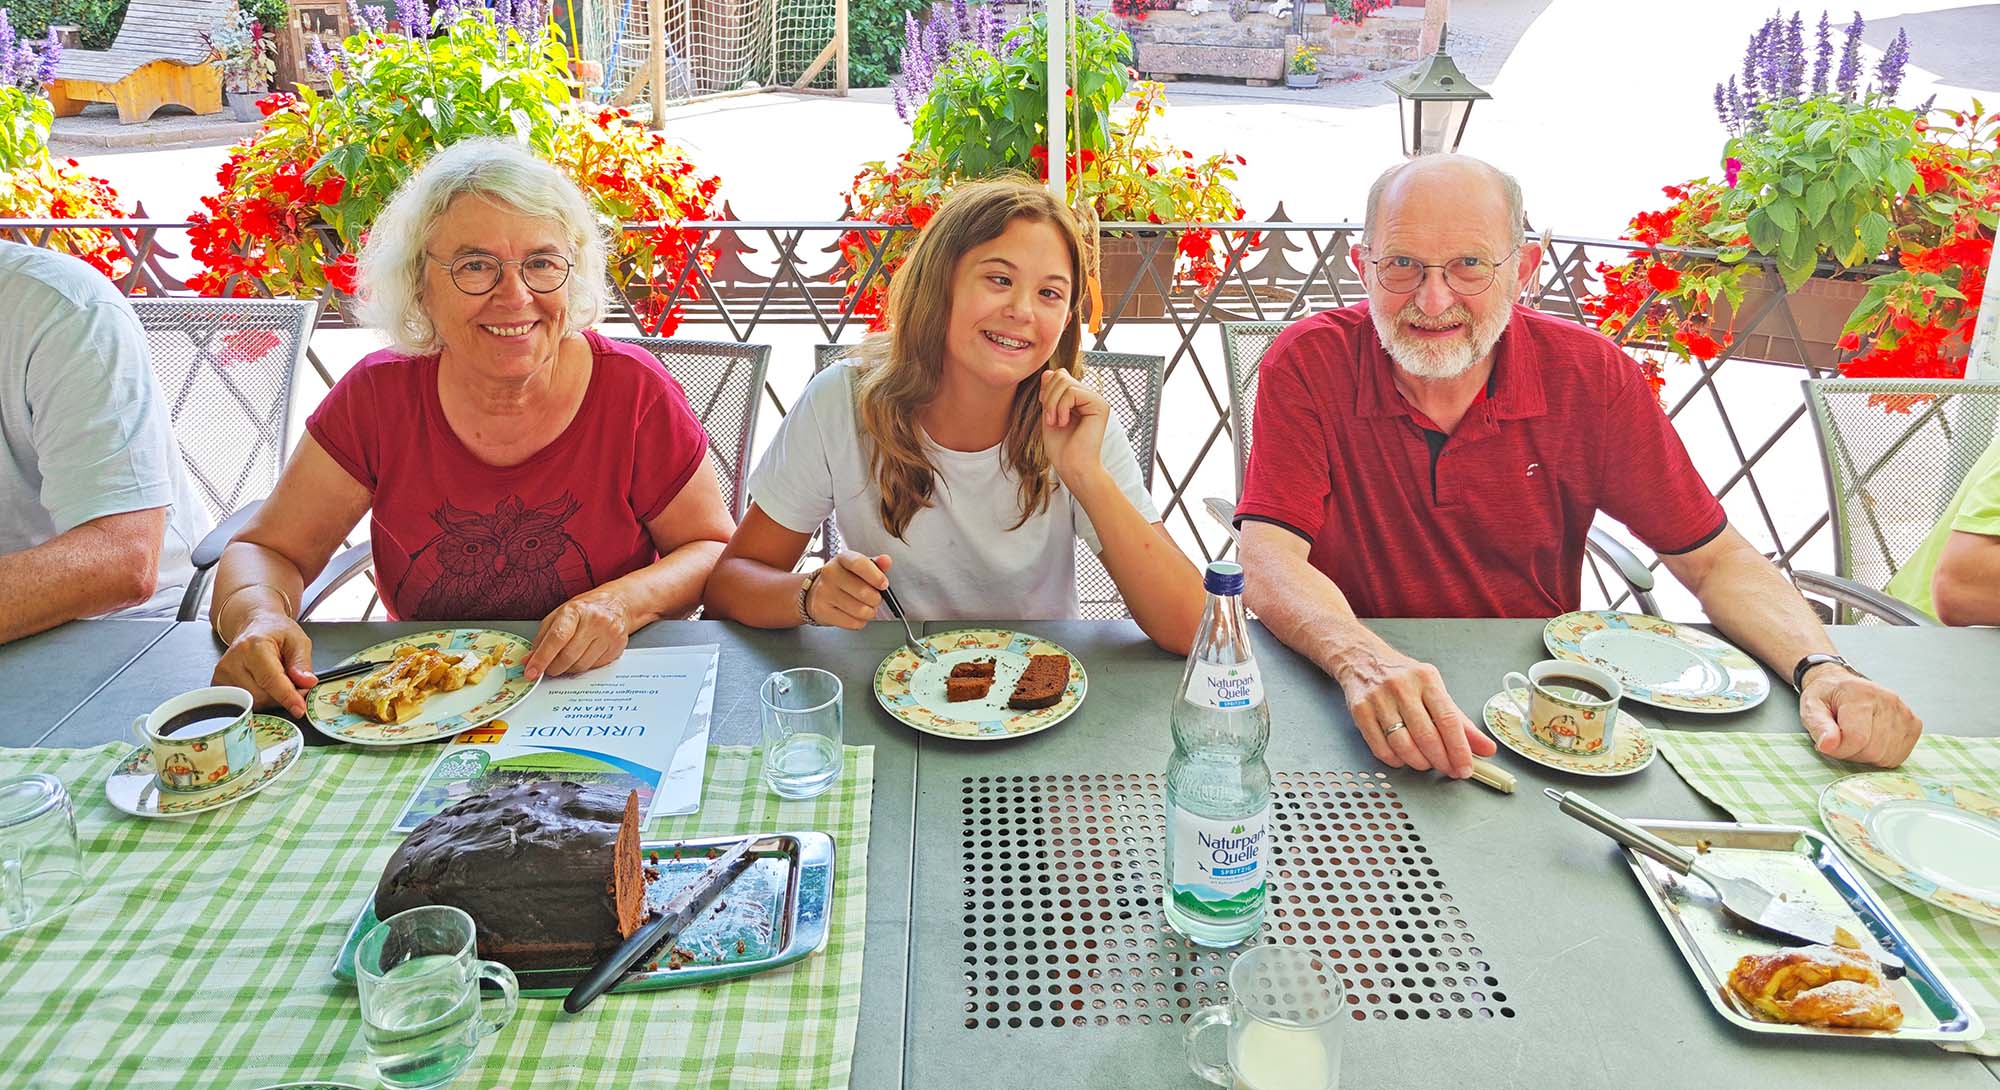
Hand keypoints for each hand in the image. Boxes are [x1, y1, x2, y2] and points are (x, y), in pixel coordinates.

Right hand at [213, 613, 316, 716]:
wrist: (254, 627)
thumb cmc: (276, 632)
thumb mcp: (298, 641)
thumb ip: (302, 663)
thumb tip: (307, 683)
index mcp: (254, 646)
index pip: (271, 679)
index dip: (287, 696)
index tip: (299, 709)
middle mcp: (233, 661)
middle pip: (261, 696)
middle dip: (283, 697)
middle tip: (295, 685)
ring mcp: (222, 674)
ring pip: (252, 703)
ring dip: (271, 699)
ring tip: (277, 680)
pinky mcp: (218, 684)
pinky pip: (243, 703)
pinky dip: (259, 699)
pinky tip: (263, 685)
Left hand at [526, 588, 631, 678]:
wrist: (616, 604)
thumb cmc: (584, 610)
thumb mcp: (558, 616)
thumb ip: (542, 638)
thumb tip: (528, 660)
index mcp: (575, 611)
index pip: (556, 638)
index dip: (542, 658)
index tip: (531, 672)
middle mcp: (594, 621)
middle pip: (568, 656)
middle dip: (553, 667)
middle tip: (547, 668)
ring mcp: (609, 634)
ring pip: (581, 665)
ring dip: (568, 669)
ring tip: (565, 660)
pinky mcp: (617, 647)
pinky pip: (594, 667)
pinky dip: (583, 666)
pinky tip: (582, 656)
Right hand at [808, 551, 891, 629]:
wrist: (817, 594)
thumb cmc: (843, 579)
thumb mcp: (859, 568)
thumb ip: (876, 565)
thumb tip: (886, 560)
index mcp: (842, 559)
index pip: (859, 564)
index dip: (875, 576)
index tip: (883, 585)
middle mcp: (830, 573)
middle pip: (863, 591)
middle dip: (876, 599)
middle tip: (875, 598)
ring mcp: (824, 593)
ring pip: (860, 610)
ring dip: (869, 612)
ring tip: (866, 607)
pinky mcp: (822, 611)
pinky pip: (852, 623)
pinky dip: (860, 622)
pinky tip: (855, 615)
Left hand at [1038, 369, 1110, 492]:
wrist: (1073, 467)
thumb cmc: (1061, 448)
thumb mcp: (1049, 414)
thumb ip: (1050, 394)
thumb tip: (1048, 372)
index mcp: (1079, 399)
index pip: (1060, 376)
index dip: (1047, 389)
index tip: (1046, 411)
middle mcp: (1090, 397)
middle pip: (1061, 375)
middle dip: (1048, 396)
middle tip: (1049, 419)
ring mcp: (1096, 400)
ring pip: (1065, 382)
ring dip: (1053, 404)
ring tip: (1055, 423)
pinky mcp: (1100, 405)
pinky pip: (1072, 392)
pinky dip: (1061, 407)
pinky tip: (1064, 422)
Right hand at [1333, 647, 1495, 777]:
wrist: (1362, 659)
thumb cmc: (1402, 676)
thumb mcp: (1435, 690)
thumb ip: (1461, 721)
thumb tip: (1485, 747)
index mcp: (1426, 679)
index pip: (1449, 720)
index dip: (1460, 749)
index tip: (1465, 767)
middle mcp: (1402, 687)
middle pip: (1426, 736)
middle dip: (1441, 760)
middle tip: (1448, 769)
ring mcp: (1379, 699)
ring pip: (1403, 745)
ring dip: (1419, 762)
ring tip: (1426, 763)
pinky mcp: (1360, 711)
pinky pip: (1381, 748)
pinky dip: (1396, 760)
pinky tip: (1403, 758)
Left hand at [1799, 666, 1921, 766]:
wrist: (1843, 684)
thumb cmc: (1827, 697)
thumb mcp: (1811, 707)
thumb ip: (1818, 726)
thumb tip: (1828, 745)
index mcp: (1860, 695)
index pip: (1856, 739)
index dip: (1839, 749)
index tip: (1829, 743)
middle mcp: (1888, 701)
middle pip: (1874, 751)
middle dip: (1853, 753)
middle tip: (1842, 740)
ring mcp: (1904, 712)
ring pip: (1887, 756)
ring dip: (1868, 756)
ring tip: (1856, 738)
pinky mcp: (1914, 723)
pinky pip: (1899, 756)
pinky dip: (1883, 756)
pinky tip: (1872, 741)